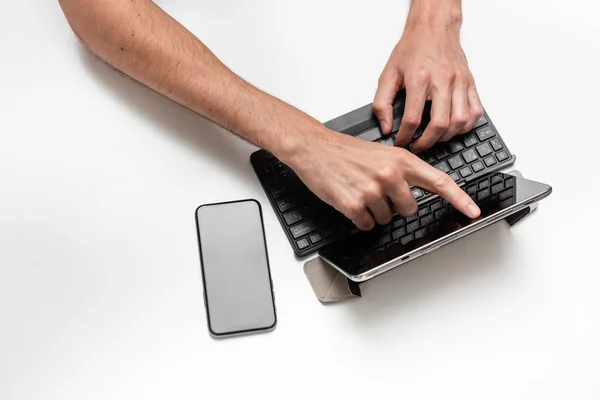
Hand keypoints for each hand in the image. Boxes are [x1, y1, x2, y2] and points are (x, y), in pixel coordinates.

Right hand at [286, 131, 479, 230]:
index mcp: (401, 159)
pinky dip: (360, 218)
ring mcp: (373, 190)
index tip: (473, 210)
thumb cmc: (345, 150)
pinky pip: (367, 224)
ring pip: (386, 218)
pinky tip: (351, 200)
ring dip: (374, 211)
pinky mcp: (355, 205)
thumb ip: (402, 171)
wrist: (315, 148)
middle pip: (409, 209)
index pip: (439, 181)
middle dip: (395, 206)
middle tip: (377, 191)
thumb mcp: (381, 152)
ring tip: (359, 190)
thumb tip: (415, 193)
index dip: (459, 198)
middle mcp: (390, 174)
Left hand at [373, 17, 482, 152]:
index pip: (413, 119)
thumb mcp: (388, 74)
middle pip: (440, 124)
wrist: (433, 28)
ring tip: (434, 139)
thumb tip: (386, 127)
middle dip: (427, 142)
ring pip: (460, 121)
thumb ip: (382, 103)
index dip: (405, 137)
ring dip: (447, 137)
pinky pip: (476, 111)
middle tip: (418, 146)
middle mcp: (442, 80)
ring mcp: (459, 82)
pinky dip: (466, 126)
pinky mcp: (470, 83)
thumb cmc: (412, 49)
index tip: (401, 142)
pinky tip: (454, 128)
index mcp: (419, 79)